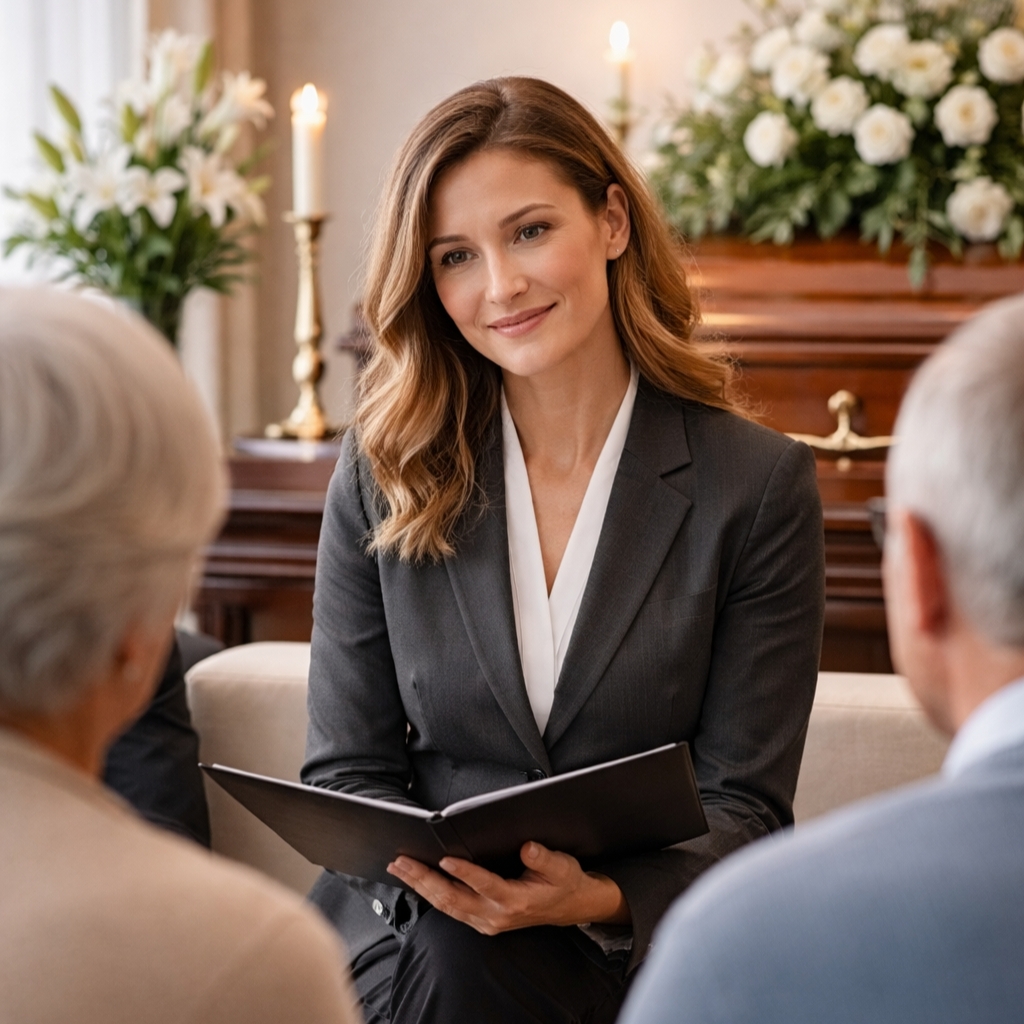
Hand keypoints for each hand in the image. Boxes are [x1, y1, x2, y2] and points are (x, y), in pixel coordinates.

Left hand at [386, 841, 630, 934]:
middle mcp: (496, 915)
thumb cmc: (564, 882)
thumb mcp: (562, 867)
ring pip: (446, 906)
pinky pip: (451, 909)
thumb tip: (527, 848)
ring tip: (399, 867)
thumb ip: (544, 858)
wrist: (569, 907)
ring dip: (421, 886)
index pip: (485, 885)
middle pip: (453, 899)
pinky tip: (417, 881)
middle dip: (424, 879)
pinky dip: (430, 894)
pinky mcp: (481, 921)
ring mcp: (487, 921)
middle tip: (402, 861)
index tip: (445, 857)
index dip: (465, 872)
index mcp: (515, 900)